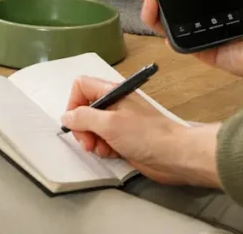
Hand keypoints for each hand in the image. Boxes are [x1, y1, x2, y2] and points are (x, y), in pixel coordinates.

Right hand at [61, 76, 219, 186]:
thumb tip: (66, 116)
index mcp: (111, 91)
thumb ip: (83, 117)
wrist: (175, 155)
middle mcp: (114, 104)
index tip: (76, 122)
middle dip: (81, 127)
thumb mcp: (108, 123)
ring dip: (91, 140)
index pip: (81, 86)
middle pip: (84, 109)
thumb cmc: (145, 135)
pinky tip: (111, 154)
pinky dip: (102, 148)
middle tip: (87, 142)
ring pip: (92, 127)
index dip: (73, 103)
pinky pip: (103, 140)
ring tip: (101, 149)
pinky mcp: (124, 139)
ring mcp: (119, 122)